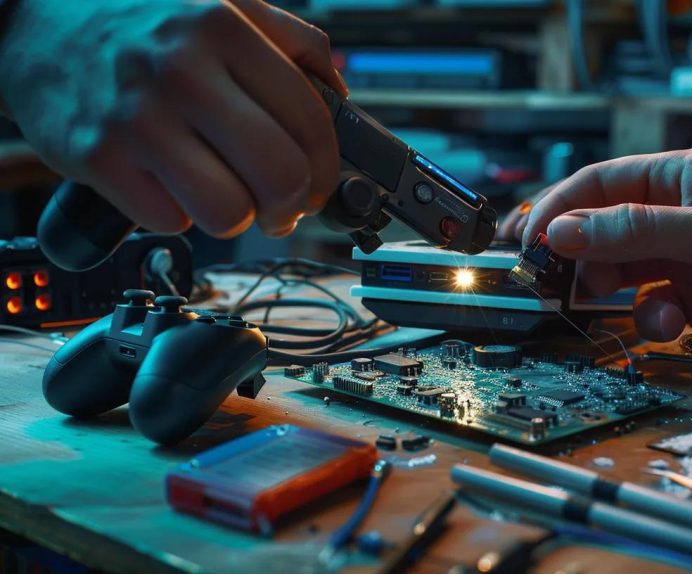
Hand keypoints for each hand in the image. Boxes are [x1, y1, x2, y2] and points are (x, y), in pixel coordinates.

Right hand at [0, 0, 344, 237]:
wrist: (35, 17)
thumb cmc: (138, 18)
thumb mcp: (223, 3)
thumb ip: (291, 40)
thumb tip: (337, 92)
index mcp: (224, 28)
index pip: (311, 121)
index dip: (325, 168)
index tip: (317, 182)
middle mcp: (182, 71)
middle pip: (280, 176)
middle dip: (291, 205)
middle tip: (281, 206)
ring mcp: (137, 117)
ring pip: (229, 212)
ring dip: (238, 217)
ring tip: (228, 197)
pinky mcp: (97, 158)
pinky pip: (170, 221)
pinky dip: (179, 213)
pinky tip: (172, 183)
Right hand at [515, 148, 691, 361]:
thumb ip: (636, 232)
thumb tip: (563, 229)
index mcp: (680, 179)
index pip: (600, 185)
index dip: (559, 210)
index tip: (527, 241)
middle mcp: (678, 217)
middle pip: (604, 232)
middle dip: (578, 256)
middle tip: (550, 282)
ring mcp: (688, 260)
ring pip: (625, 273)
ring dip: (612, 290)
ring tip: (605, 299)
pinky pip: (655, 308)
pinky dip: (652, 320)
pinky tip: (669, 323)